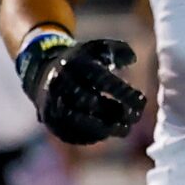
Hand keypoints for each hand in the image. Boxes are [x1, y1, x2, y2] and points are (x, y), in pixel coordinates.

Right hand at [21, 37, 145, 145]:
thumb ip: (118, 50)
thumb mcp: (98, 50)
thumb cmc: (81, 62)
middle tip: (136, 117)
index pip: (101, 79)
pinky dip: (92, 135)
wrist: (43, 73)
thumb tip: (132, 59)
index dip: (123, 92)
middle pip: (90, 102)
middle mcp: (60, 83)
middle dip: (116, 112)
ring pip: (80, 120)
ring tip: (126, 128)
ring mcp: (52, 102)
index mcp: (74, 64)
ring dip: (106, 128)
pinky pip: (71, 132)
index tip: (142, 100)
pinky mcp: (49, 119)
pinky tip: (109, 133)